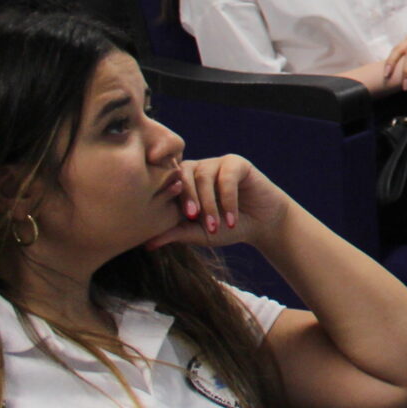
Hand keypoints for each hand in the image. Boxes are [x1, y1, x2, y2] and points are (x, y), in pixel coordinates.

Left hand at [149, 155, 295, 250]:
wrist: (260, 224)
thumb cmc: (225, 228)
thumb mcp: (198, 233)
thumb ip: (175, 234)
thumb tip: (146, 244)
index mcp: (181, 184)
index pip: (168, 182)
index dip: (167, 195)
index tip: (165, 214)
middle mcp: (197, 170)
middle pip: (184, 175)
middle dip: (187, 197)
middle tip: (192, 217)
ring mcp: (217, 164)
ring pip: (205, 177)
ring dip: (209, 204)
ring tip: (216, 226)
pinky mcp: (237, 163)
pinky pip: (227, 178)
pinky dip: (228, 201)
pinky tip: (231, 219)